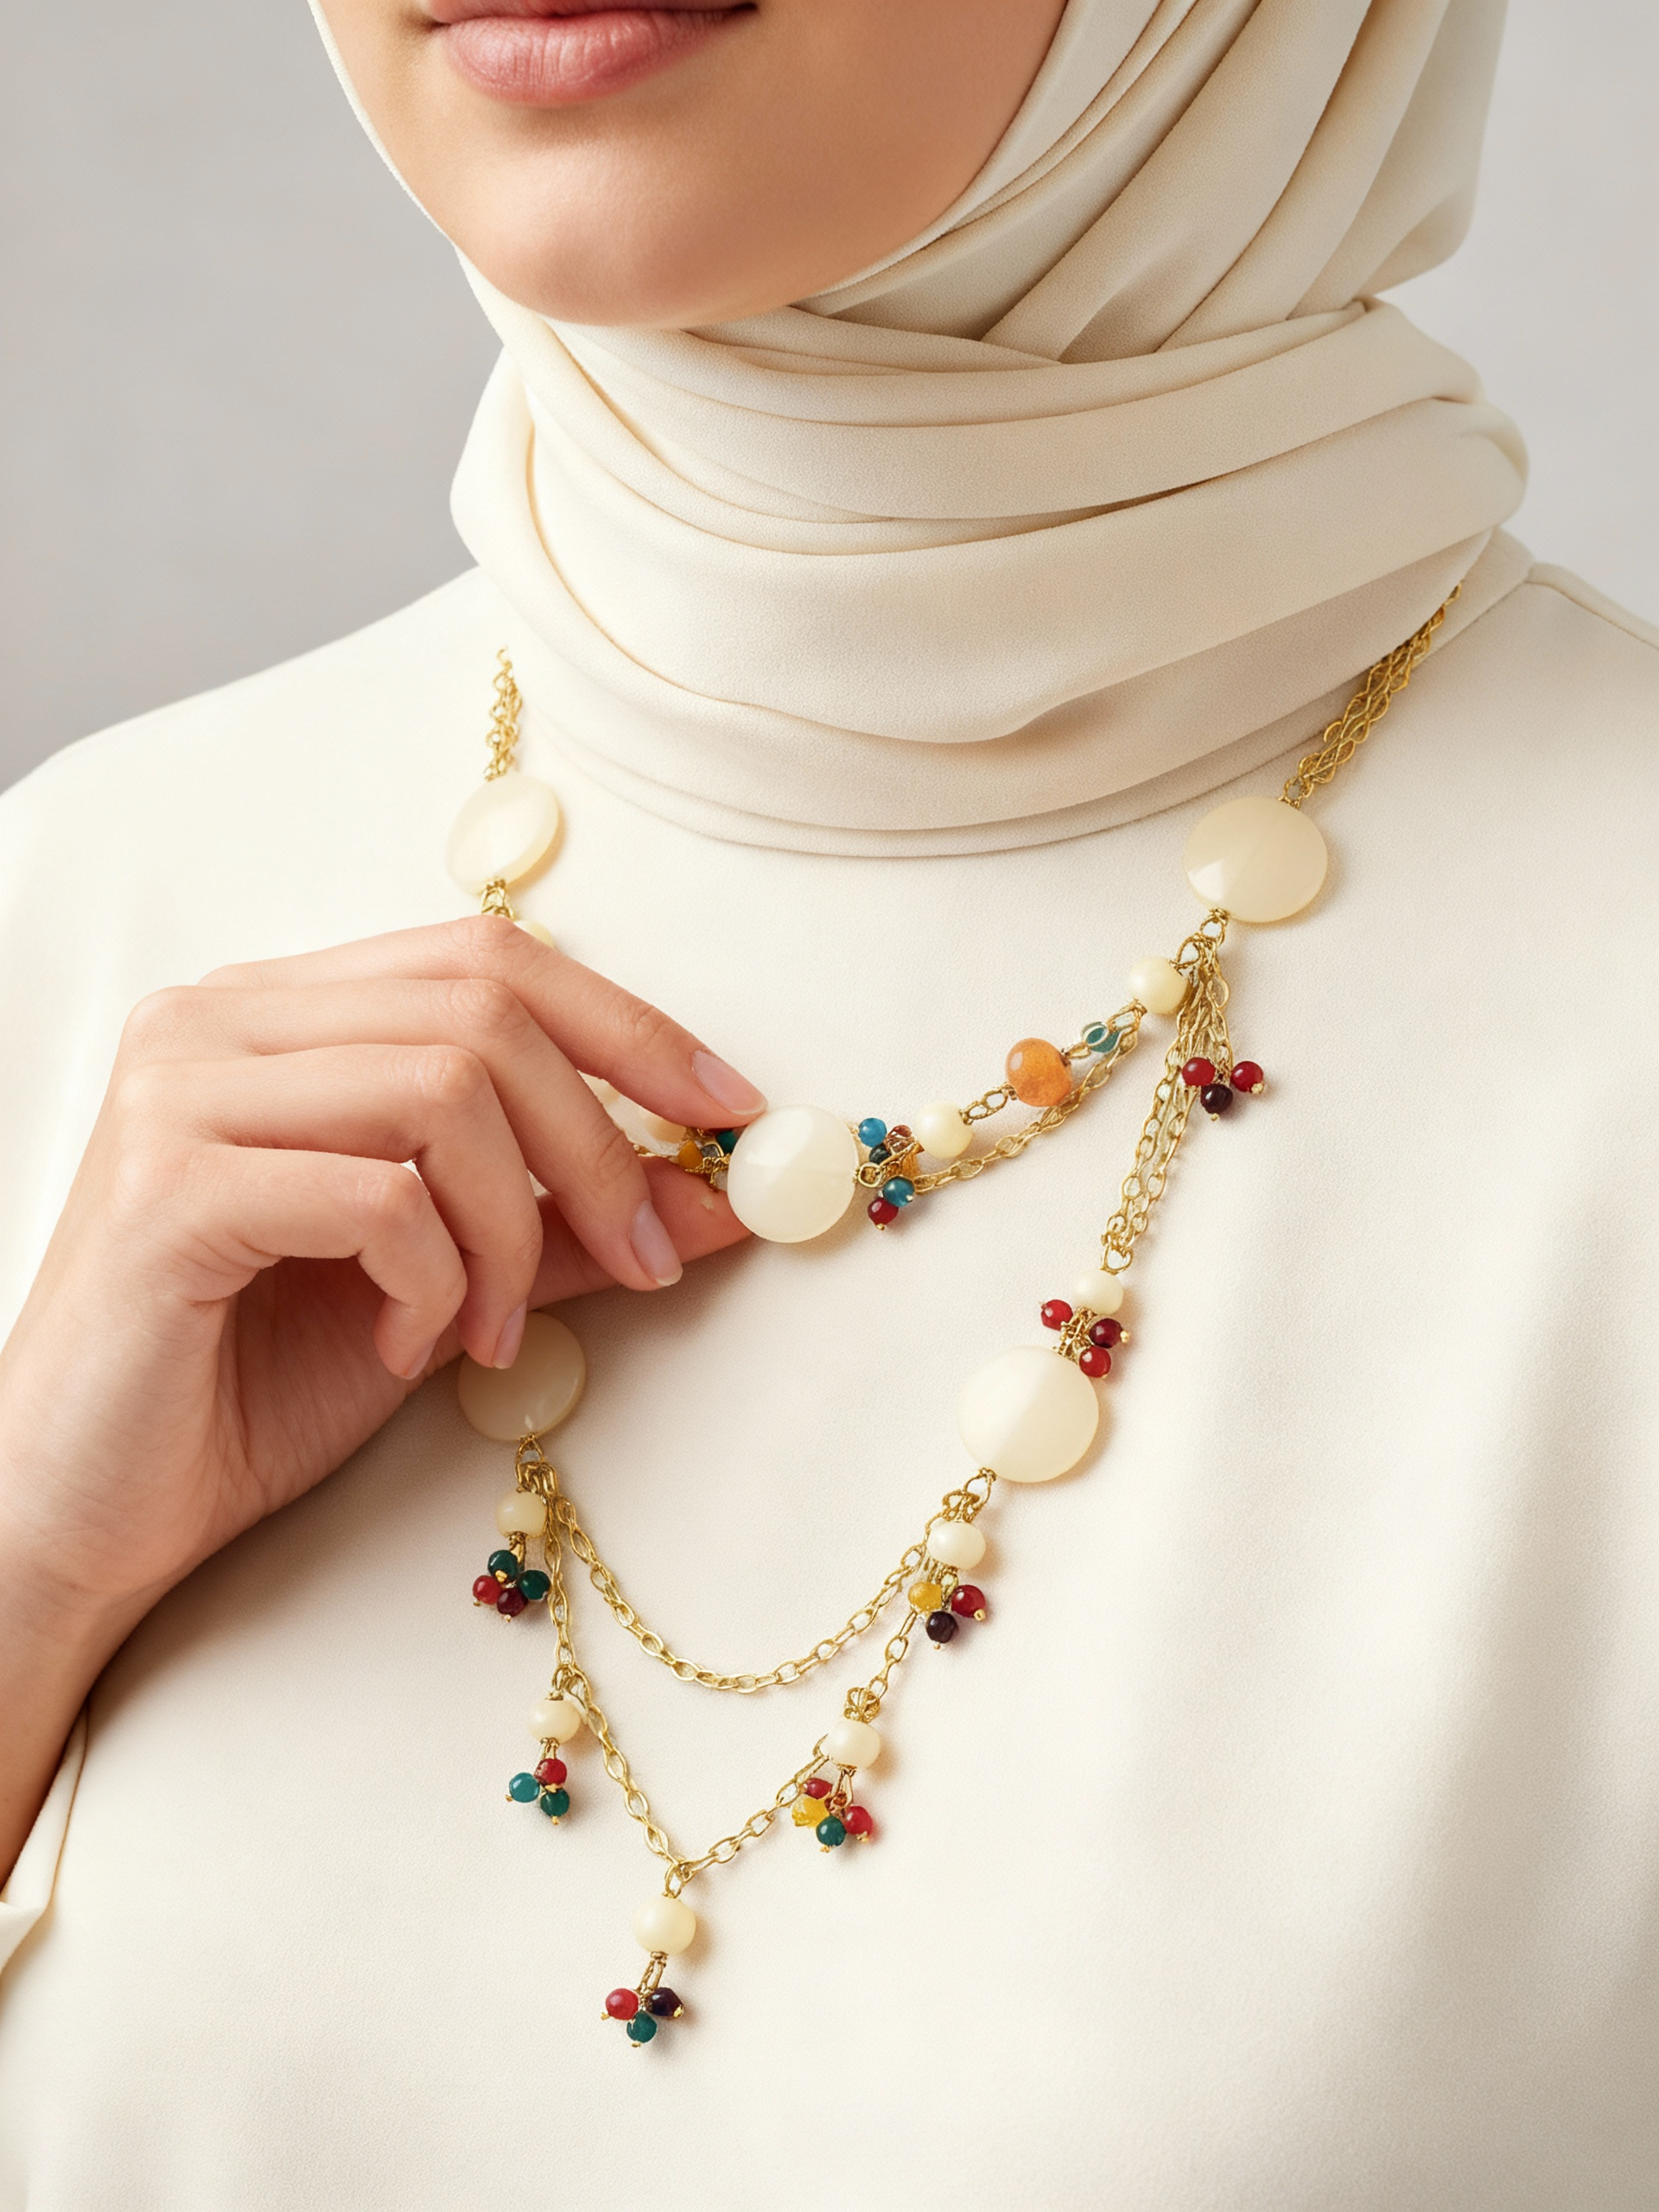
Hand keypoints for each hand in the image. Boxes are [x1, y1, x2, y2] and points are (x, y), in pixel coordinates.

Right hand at [0, 916, 763, 1873]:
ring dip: (514, 1225)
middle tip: (644, 1257)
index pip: (488, 956)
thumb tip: (723, 1196)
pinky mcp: (171, 1190)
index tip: (731, 1111)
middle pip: (484, 1010)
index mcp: (279, 1012)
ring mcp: (181, 1091)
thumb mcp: (446, 1284)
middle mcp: (219, 1019)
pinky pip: (378, 1195)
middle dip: (598, 1140)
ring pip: (442, 1089)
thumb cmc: (253, 1383)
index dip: (630, 1024)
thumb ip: (567, 1223)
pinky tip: (404, 1345)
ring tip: (491, 1330)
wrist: (87, 1506)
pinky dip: (432, 1278)